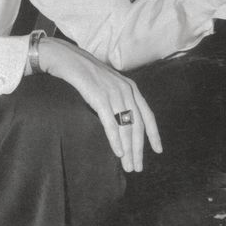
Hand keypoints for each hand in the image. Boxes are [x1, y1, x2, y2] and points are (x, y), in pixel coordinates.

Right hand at [37, 37, 160, 172]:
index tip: (158, 150)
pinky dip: (115, 139)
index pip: (147, 115)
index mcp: (131, 88)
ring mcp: (114, 93)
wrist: (66, 58)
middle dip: (138, 149)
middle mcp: (126, 90)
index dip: (154, 134)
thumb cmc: (85, 73)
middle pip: (137, 125)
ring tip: (128, 166)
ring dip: (128, 149)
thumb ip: (118, 99)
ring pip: (125, 127)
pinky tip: (118, 152)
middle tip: (137, 167)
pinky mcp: (99, 96)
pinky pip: (110, 122)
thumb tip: (122, 121)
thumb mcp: (108, 85)